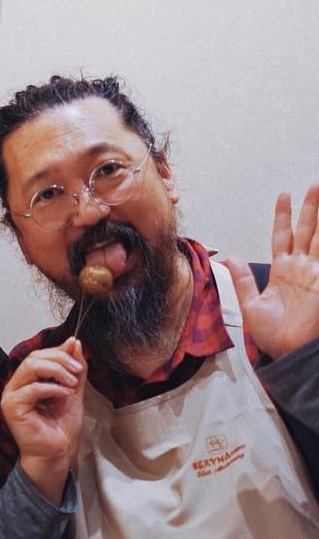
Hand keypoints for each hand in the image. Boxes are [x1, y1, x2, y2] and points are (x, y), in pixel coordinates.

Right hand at [1, 337, 86, 504]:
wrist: (58, 454)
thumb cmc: (61, 427)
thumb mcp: (72, 391)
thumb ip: (72, 368)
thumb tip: (74, 342)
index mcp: (26, 381)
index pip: (38, 355)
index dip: (58, 352)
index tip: (78, 358)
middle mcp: (15, 385)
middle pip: (33, 358)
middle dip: (59, 360)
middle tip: (77, 370)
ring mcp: (11, 396)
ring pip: (30, 368)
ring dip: (56, 371)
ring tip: (72, 383)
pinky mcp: (12, 407)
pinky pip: (32, 389)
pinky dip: (52, 388)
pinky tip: (64, 396)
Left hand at [225, 183, 318, 359]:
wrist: (287, 353)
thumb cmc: (271, 334)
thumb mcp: (251, 305)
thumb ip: (243, 279)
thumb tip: (229, 256)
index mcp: (282, 270)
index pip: (283, 236)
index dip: (284, 216)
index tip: (284, 194)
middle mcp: (301, 268)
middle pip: (307, 231)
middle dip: (311, 208)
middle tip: (314, 185)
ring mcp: (315, 275)